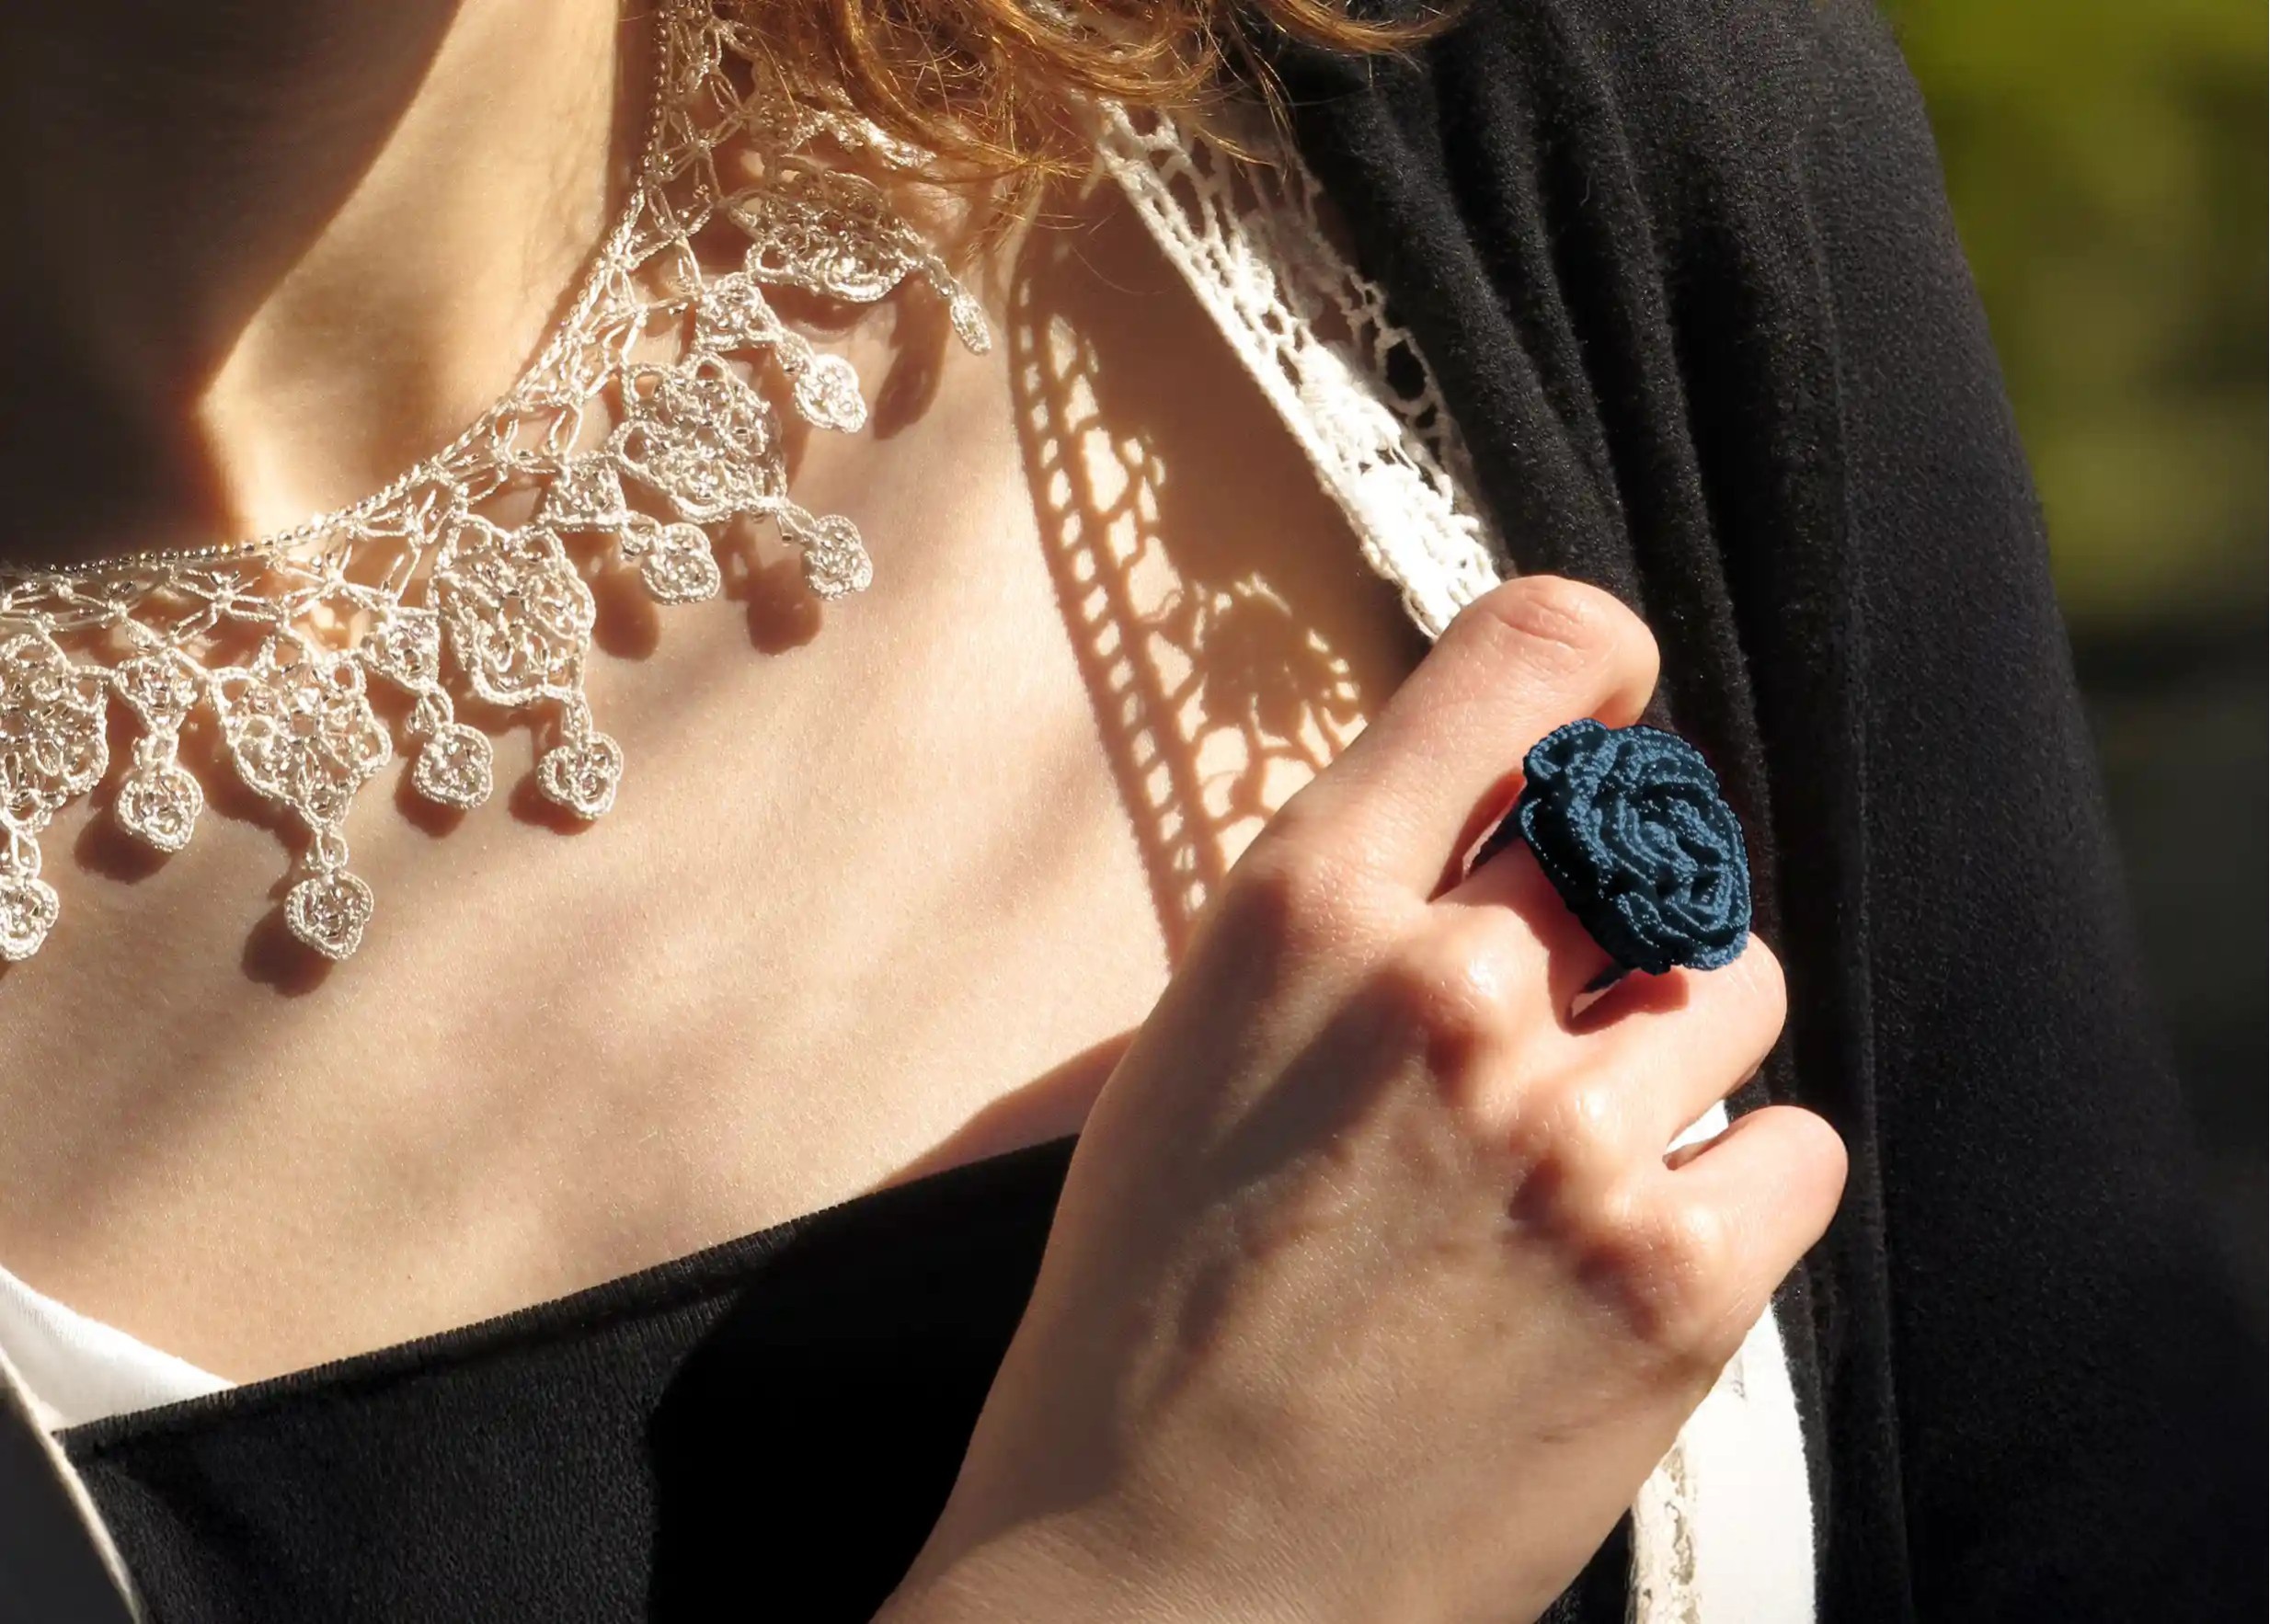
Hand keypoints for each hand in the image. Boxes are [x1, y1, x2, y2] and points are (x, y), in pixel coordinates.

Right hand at [882, 577, 1847, 1623]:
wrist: (1157, 1580)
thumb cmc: (1144, 1313)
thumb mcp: (1194, 1051)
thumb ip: (1344, 914)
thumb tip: (1500, 820)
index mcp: (1303, 905)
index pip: (1527, 655)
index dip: (1593, 665)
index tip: (1607, 708)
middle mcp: (1449, 990)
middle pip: (1652, 835)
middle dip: (1618, 902)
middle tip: (1560, 998)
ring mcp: (1572, 1138)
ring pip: (1741, 984)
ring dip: (1680, 1042)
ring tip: (1583, 1142)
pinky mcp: (1674, 1284)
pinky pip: (1792, 1147)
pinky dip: (1733, 1184)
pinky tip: (1630, 1241)